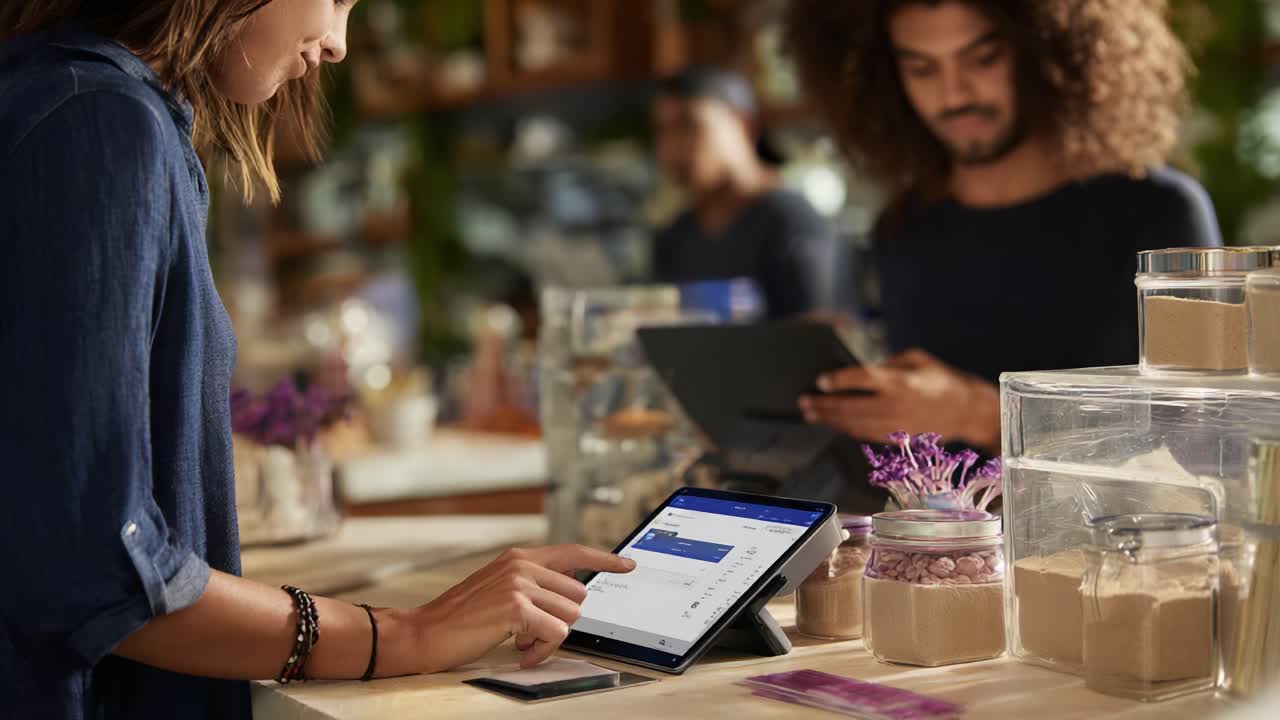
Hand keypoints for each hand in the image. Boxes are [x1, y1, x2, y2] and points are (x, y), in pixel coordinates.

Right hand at [411, 545, 634, 671]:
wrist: (425, 632)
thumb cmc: (461, 617)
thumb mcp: (499, 588)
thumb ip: (532, 584)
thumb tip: (570, 591)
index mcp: (519, 557)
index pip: (573, 552)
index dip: (604, 559)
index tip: (628, 564)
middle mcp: (522, 565)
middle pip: (578, 594)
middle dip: (561, 619)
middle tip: (529, 632)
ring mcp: (519, 584)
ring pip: (570, 615)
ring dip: (548, 638)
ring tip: (519, 641)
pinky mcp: (516, 607)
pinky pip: (555, 634)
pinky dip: (541, 651)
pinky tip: (518, 651)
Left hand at [798, 349, 999, 452]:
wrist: (966, 411)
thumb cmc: (940, 378)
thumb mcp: (916, 358)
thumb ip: (887, 364)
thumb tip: (861, 371)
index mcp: (901, 382)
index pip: (862, 379)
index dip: (839, 380)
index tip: (821, 381)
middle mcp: (895, 405)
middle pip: (851, 407)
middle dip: (824, 405)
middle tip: (804, 403)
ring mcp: (895, 425)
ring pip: (854, 425)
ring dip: (830, 420)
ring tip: (812, 415)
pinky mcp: (897, 439)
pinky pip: (865, 435)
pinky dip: (847, 429)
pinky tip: (835, 424)